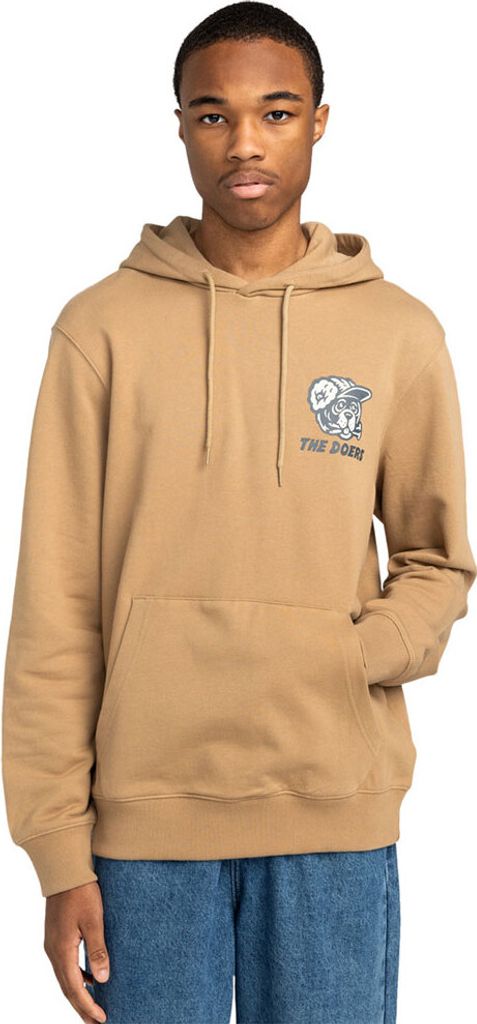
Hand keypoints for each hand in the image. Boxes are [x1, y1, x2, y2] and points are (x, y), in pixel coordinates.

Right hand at [44, 880, 108, 1022]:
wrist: (65, 871)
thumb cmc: (81, 893)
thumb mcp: (94, 921)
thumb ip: (97, 950)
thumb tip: (101, 980)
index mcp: (62, 951)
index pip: (74, 988)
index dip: (87, 1006)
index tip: (101, 1019)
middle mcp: (54, 951)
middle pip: (67, 988)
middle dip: (81, 1007)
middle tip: (96, 1022)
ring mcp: (53, 944)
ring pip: (65, 977)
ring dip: (78, 993)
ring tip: (93, 1006)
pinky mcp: (57, 937)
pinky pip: (65, 965)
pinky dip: (76, 977)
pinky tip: (89, 977)